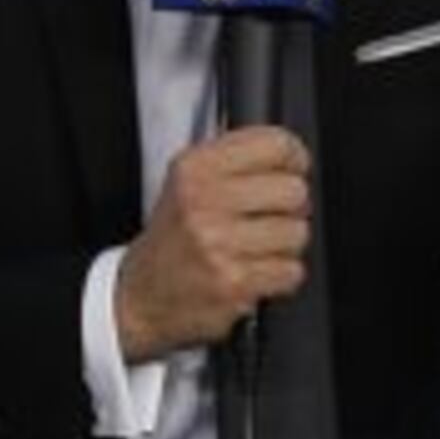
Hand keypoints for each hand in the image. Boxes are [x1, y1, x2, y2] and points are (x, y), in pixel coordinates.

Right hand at [114, 125, 311, 359]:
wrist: (141, 293)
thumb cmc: (176, 236)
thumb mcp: (190, 181)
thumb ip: (237, 158)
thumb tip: (293, 154)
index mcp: (195, 167)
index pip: (275, 145)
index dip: (294, 159)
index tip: (292, 169)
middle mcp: (203, 200)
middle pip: (294, 191)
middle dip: (292, 208)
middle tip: (271, 217)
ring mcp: (217, 242)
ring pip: (297, 233)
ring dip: (286, 246)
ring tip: (257, 248)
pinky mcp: (233, 282)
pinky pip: (292, 270)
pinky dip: (281, 276)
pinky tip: (255, 272)